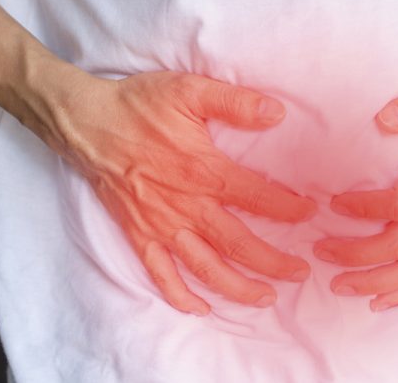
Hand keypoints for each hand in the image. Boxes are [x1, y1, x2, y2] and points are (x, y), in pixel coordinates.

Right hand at [34, 69, 315, 315]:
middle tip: (300, 274)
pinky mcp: (138, 234)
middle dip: (273, 263)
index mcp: (202, 170)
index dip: (288, 209)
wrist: (86, 123)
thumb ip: (234, 102)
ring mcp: (160, 225)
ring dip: (236, 288)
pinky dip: (179, 295)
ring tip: (265, 298)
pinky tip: (200, 307)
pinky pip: (159, 274)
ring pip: (205, 267)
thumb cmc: (138, 106)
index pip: (257, 197)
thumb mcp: (189, 90)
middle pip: (238, 244)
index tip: (310, 215)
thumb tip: (277, 112)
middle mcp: (185, 206)